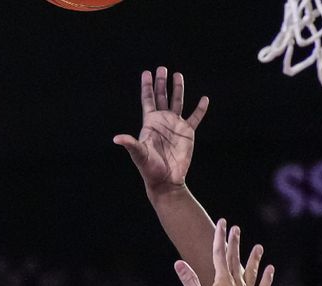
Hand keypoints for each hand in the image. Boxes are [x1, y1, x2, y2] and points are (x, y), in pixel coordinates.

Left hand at [113, 67, 208, 194]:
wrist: (166, 180)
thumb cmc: (149, 169)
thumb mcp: (139, 155)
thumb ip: (130, 144)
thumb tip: (116, 139)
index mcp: (150, 123)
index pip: (147, 99)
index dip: (147, 86)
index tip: (147, 72)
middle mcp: (163, 121)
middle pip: (162, 96)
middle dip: (161, 82)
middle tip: (162, 68)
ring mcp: (175, 126)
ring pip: (177, 102)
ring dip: (178, 89)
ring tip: (178, 74)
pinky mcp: (187, 133)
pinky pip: (195, 117)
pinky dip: (200, 109)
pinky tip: (204, 99)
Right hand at [175, 219, 273, 285]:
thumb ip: (189, 280)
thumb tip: (178, 263)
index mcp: (222, 280)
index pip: (219, 254)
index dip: (220, 237)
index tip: (222, 222)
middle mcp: (237, 283)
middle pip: (234, 259)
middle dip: (234, 242)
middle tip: (236, 228)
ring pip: (251, 272)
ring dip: (254, 259)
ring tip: (259, 247)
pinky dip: (266, 279)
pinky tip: (270, 270)